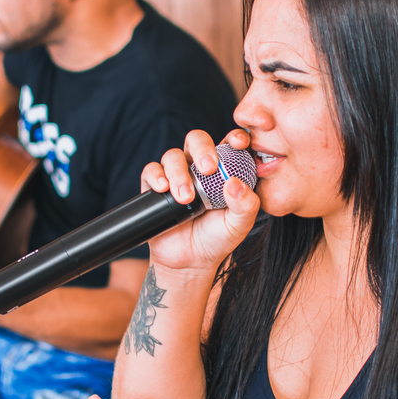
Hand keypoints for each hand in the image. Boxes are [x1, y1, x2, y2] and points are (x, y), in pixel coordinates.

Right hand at [140, 129, 259, 272]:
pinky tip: (163, 189)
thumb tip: (235, 183)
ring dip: (179, 173)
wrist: (190, 261)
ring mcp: (177, 175)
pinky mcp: (155, 187)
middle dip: (202, 149)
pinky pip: (151, 170)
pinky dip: (156, 176)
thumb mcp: (239, 225)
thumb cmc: (218, 238)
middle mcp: (199, 167)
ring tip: (186, 198)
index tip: (239, 143)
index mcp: (224, 169)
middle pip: (197, 140)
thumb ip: (246, 205)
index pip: (229, 143)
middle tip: (208, 169)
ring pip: (173, 156)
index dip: (235, 137)